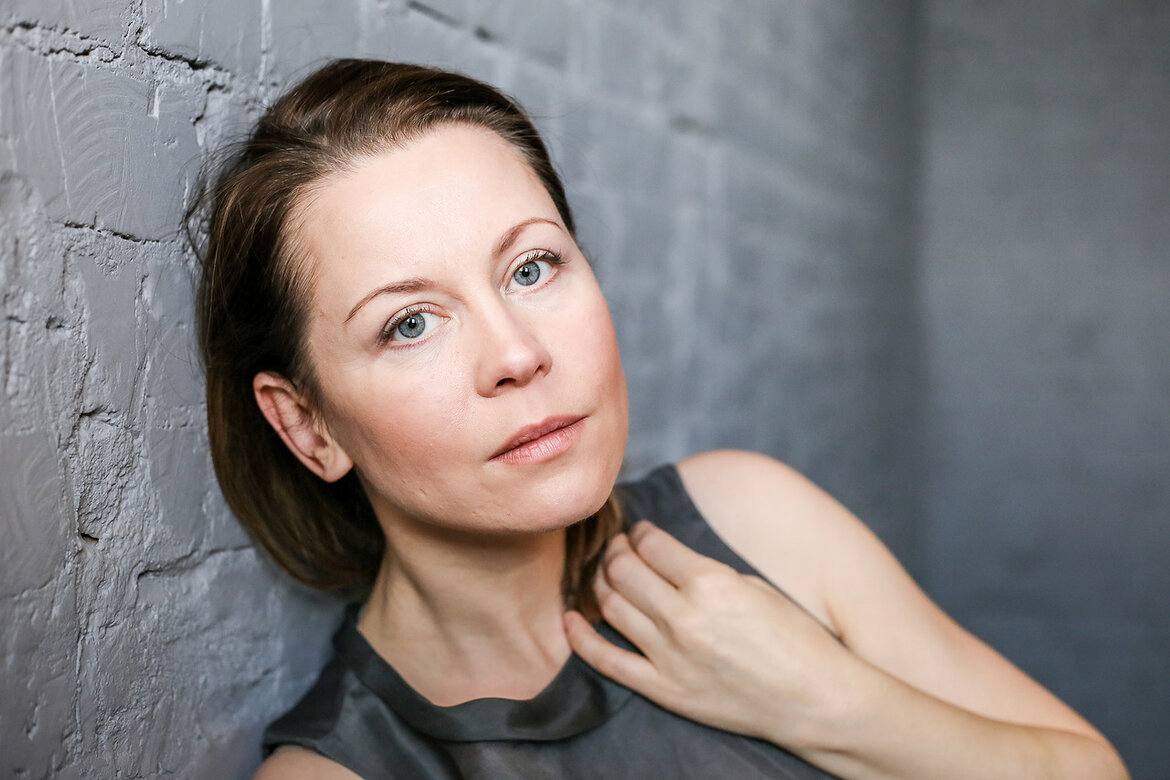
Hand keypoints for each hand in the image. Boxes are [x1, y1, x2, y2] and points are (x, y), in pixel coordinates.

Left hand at [563, 518, 857, 746]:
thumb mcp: (752, 586)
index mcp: (710, 583)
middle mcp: (684, 616)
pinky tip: (570, 618)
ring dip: (601, 582)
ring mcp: (670, 655)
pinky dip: (581, 637)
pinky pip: (607, 660)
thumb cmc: (793, 638)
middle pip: (625, 570)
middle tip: (619, 547)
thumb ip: (704, 571)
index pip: (652, 544)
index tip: (640, 532)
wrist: (814, 700)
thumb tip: (663, 556)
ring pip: (612, 606)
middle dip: (617, 550)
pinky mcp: (664, 688)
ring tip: (605, 574)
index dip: (641, 533)